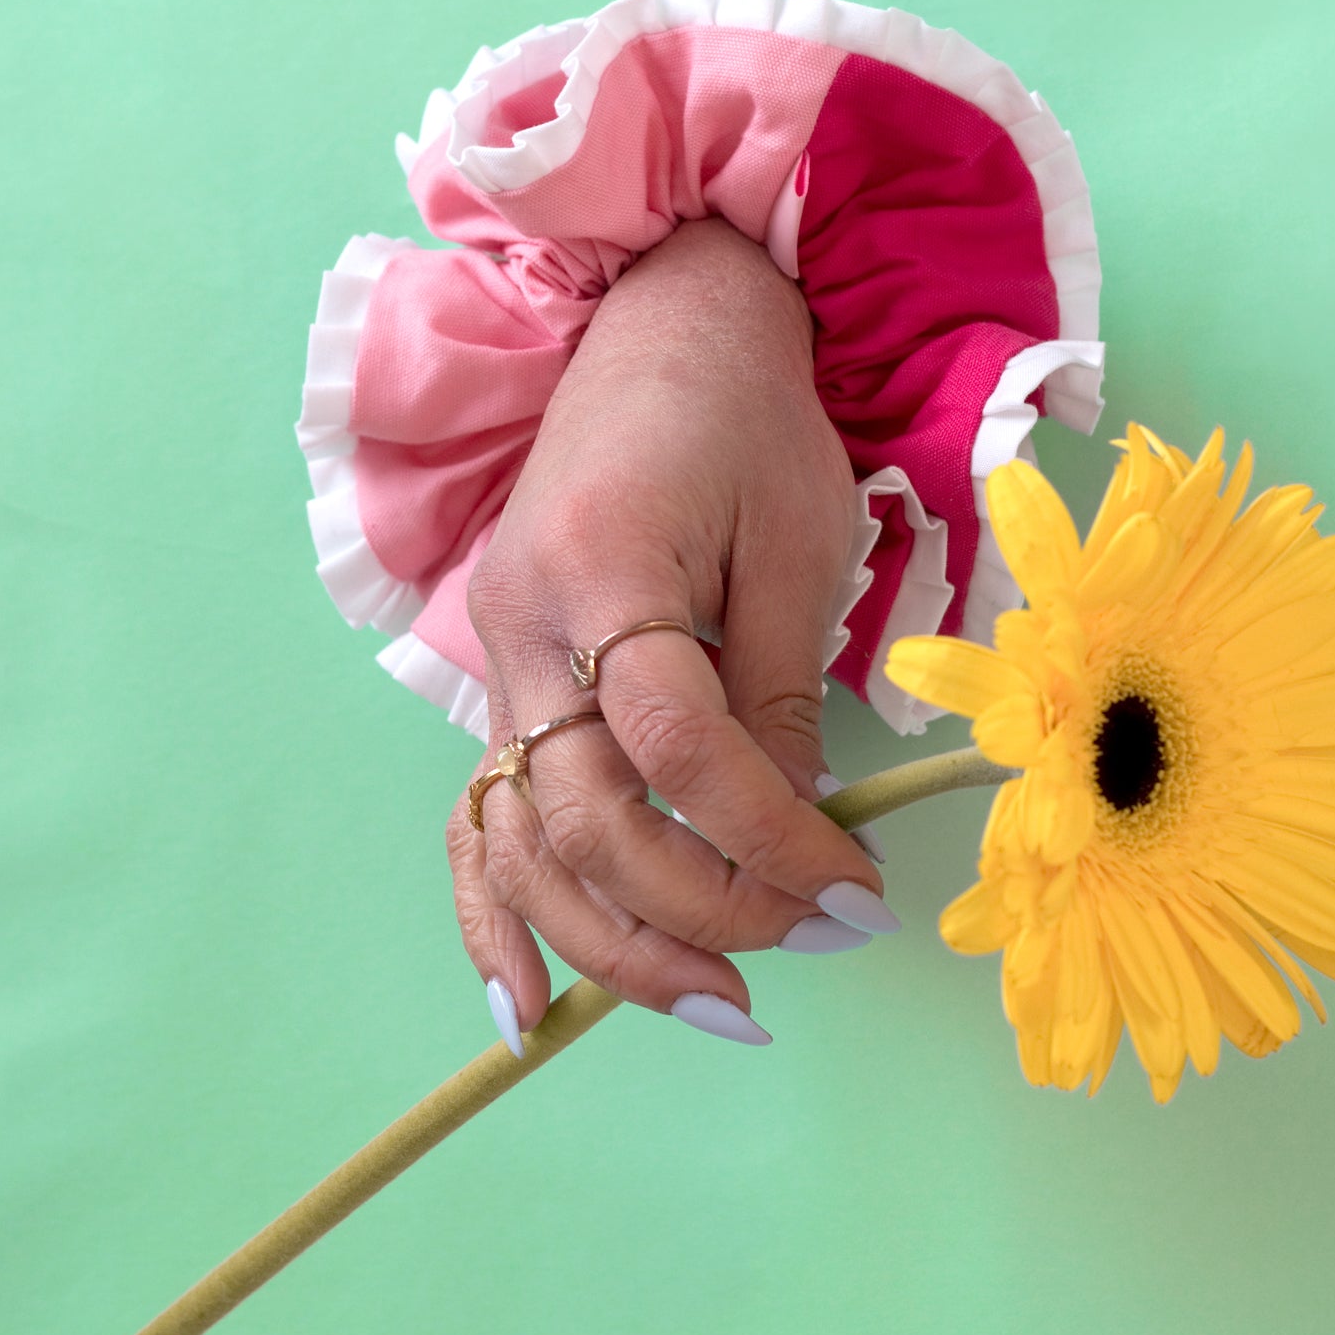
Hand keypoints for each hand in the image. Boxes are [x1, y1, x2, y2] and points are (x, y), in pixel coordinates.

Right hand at [445, 216, 896, 1048]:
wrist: (662, 325)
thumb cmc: (748, 416)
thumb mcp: (797, 539)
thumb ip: (780, 691)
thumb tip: (791, 835)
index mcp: (605, 564)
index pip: (677, 748)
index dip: (767, 838)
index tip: (854, 894)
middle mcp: (522, 623)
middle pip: (584, 815)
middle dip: (698, 908)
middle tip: (806, 944)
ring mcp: (495, 654)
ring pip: (520, 839)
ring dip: (610, 943)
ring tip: (713, 1004)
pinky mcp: (501, 674)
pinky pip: (480, 816)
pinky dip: (501, 916)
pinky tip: (529, 1008)